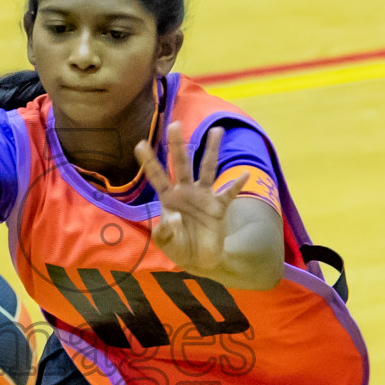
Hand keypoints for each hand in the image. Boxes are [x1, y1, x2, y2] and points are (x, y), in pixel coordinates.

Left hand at [135, 122, 248, 276]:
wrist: (199, 260)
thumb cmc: (179, 247)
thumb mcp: (167, 243)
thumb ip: (164, 233)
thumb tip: (170, 218)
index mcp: (169, 198)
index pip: (157, 176)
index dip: (149, 161)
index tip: (139, 144)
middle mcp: (186, 192)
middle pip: (182, 164)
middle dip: (177, 145)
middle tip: (175, 124)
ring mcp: (204, 197)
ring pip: (208, 169)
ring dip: (212, 151)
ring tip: (217, 131)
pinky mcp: (219, 207)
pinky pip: (229, 193)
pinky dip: (237, 185)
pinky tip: (245, 175)